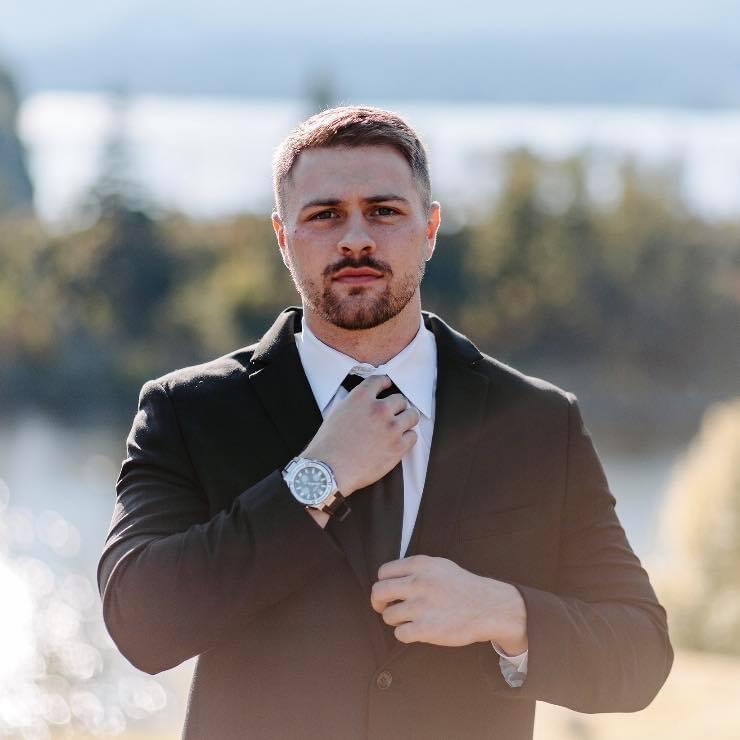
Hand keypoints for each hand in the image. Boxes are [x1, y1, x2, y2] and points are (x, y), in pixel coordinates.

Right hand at [302, 374, 419, 495]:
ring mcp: (391, 427)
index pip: (380, 380)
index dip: (386, 383)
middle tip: (393, 415)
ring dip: (406, 420)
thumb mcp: (338, 413)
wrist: (329, 469)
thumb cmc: (328, 444)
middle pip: (400, 400)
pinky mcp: (398, 446)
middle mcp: (379, 409)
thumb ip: (355, 404)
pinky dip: (407, 438)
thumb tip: (367, 404)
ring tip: (401, 427)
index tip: (388, 385)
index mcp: (361, 398)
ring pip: (412, 416)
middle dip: (397, 407)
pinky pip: (413, 436)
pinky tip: (399, 442)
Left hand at [370, 555, 527, 651]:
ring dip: (395, 620)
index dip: (383, 584)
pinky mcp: (426, 629)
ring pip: (388, 615)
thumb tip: (390, 577)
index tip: (389, 592)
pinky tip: (416, 631)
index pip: (384, 572)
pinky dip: (405, 634)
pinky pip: (400, 634)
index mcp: (420, 565)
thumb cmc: (463, 587)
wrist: (488, 607)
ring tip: (409, 620)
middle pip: (378, 592)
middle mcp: (418, 583)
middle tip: (385, 608)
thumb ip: (415, 569)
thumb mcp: (439, 566)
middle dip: (378, 602)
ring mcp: (421, 606)